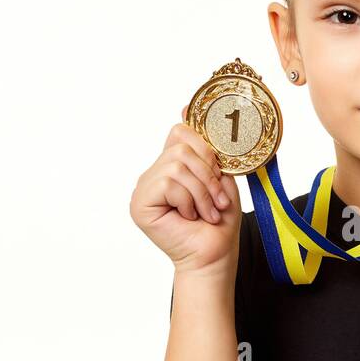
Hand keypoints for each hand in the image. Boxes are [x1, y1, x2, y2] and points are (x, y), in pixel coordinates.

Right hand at [129, 107, 241, 275]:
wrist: (214, 254)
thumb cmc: (219, 220)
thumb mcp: (219, 177)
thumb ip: (206, 148)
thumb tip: (184, 106)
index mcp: (172, 165)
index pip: (179, 132)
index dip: (202, 143)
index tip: (218, 166)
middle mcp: (154, 173)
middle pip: (181, 146)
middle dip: (207, 173)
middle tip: (217, 200)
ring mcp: (144, 187)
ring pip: (176, 165)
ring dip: (201, 191)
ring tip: (207, 212)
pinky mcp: (139, 203)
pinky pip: (168, 182)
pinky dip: (188, 200)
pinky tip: (189, 217)